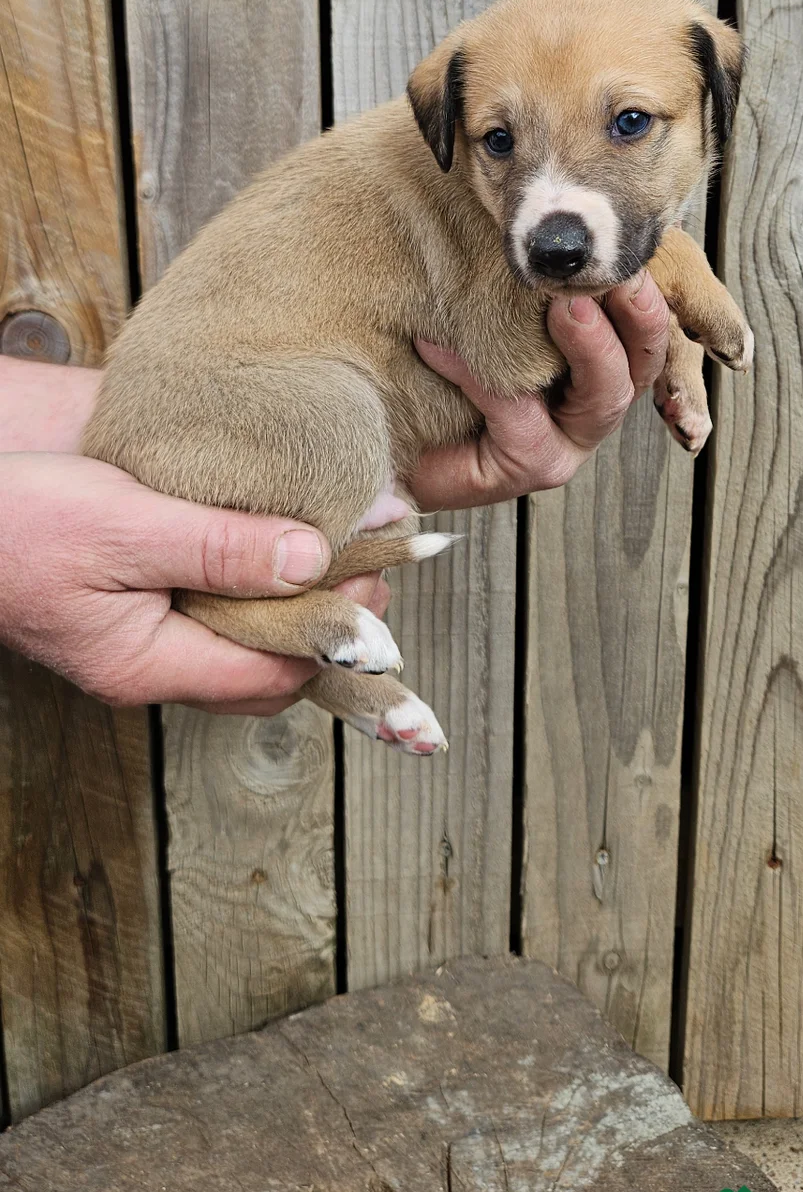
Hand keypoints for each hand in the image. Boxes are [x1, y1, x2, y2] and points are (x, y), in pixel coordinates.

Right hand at [0, 451, 390, 716]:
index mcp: (144, 664)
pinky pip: (215, 617)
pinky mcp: (132, 609)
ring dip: (296, 603)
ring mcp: (138, 643)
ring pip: (243, 644)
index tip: (378, 570)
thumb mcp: (123, 524)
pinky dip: (257, 587)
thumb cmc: (17, 519)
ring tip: (343, 545)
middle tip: (374, 557)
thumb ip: (217, 546)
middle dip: (327, 623)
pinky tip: (280, 544)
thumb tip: (311, 558)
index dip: (334, 629)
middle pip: (267, 671)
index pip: (272, 672)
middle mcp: (146, 668)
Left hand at [409, 268, 670, 510]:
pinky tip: (437, 343)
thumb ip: (520, 281)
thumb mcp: (487, 312)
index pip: (645, 334)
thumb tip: (534, 215)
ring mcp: (566, 446)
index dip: (645, 296)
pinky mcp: (528, 468)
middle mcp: (592, 410)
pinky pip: (516, 413)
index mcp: (597, 370)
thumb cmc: (440, 364)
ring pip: (602, 398)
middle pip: (638, 366)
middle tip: (604, 276)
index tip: (626, 253)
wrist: (385, 435)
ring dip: (591, 347)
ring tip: (566, 306)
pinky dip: (480, 372)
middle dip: (633, 319)